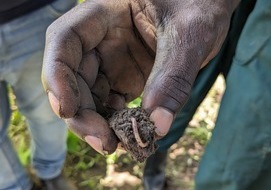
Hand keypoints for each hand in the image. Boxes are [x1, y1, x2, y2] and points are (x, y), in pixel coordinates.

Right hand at [42, 0, 238, 153]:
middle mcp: (102, 38)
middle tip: (104, 142)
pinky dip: (115, 122)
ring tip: (117, 145)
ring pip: (89, 95)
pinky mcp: (126, 77)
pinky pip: (111, 103)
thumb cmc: (199, 5)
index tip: (67, 110)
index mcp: (105, 13)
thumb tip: (158, 125)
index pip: (65, 40)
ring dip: (97, 123)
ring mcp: (113, 60)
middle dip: (82, 113)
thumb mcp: (190, 34)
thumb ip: (173, 76)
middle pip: (73, 76)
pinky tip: (128, 134)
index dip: (58, 75)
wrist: (210, 9)